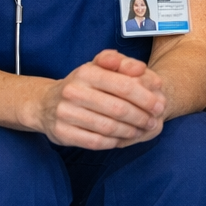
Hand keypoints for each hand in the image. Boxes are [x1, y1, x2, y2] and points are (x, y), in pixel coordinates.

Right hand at [27, 50, 166, 149]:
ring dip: (131, 131)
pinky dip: (114, 142)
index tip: (159, 106)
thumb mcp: (99, 66)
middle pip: (118, 109)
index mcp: (86, 72)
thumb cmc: (83, 83)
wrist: (46, 103)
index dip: (145, 98)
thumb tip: (141, 69)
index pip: (124, 86)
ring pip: (108, 127)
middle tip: (153, 122)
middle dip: (141, 117)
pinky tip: (124, 139)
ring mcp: (65, 114)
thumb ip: (122, 63)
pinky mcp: (62, 133)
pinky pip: (96, 142)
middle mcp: (73, 92)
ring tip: (142, 131)